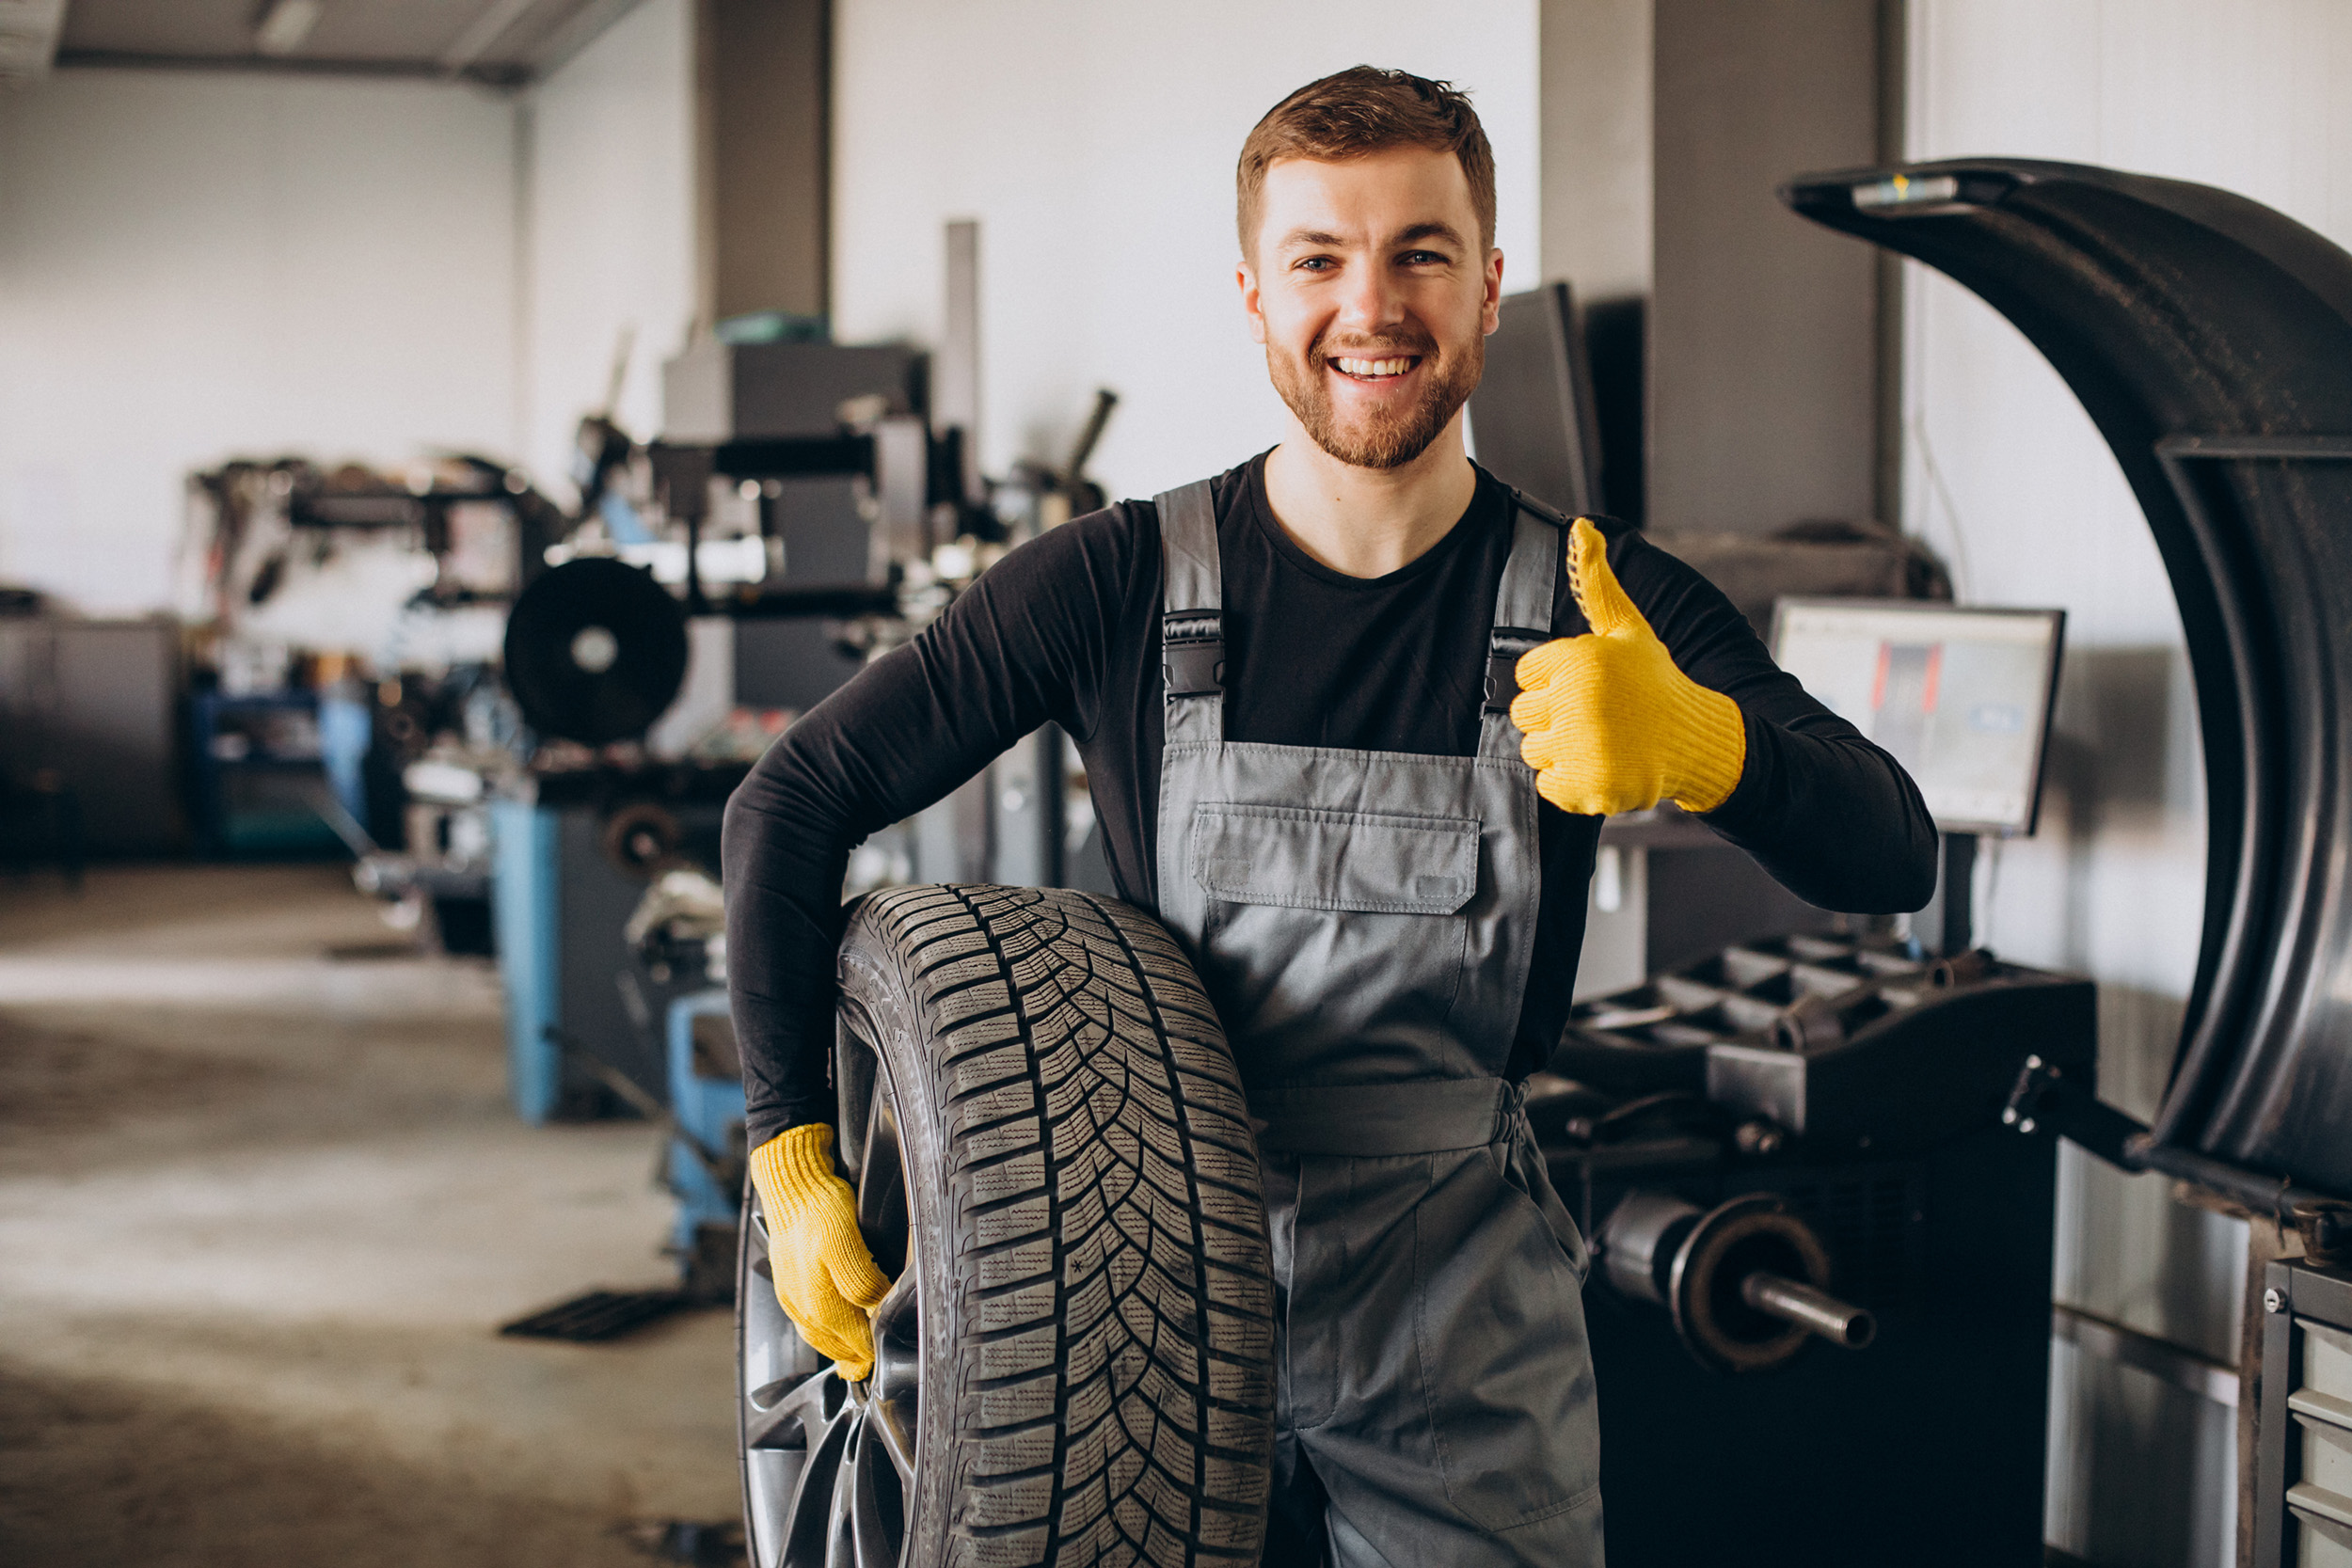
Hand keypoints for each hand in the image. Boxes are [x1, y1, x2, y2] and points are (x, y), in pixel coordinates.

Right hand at [747, 1124, 891, 1378]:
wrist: (789, 1181)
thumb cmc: (817, 1206)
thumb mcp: (844, 1241)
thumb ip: (860, 1281)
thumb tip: (877, 1311)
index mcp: (818, 1301)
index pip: (856, 1341)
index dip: (876, 1350)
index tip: (892, 1354)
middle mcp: (803, 1306)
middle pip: (837, 1345)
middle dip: (858, 1356)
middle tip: (876, 1365)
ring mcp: (793, 1296)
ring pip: (820, 1335)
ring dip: (841, 1348)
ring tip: (857, 1358)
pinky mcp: (788, 1283)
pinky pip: (809, 1320)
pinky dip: (826, 1331)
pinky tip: (835, 1327)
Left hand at [1509, 518, 1746, 815]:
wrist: (1697, 739)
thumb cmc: (1654, 681)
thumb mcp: (1627, 629)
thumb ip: (1596, 582)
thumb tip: (1582, 526)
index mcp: (1580, 660)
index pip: (1525, 675)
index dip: (1553, 682)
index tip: (1588, 686)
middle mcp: (1579, 701)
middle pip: (1523, 715)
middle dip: (1554, 717)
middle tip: (1596, 717)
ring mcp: (1583, 746)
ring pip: (1532, 751)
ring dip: (1561, 751)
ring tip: (1601, 741)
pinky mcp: (1587, 786)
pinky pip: (1547, 785)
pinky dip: (1570, 783)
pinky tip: (1603, 766)